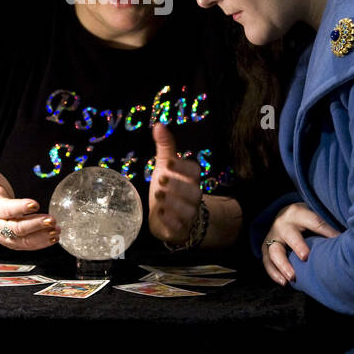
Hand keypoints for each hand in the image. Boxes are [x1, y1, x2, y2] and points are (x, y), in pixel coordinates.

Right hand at [0, 149, 56, 250]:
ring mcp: (6, 237)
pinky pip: (28, 246)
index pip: (5, 209)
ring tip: (56, 230)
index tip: (35, 203)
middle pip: (16, 228)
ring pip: (24, 240)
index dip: (19, 207)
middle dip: (35, 225)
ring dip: (41, 236)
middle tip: (51, 220)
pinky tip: (55, 237)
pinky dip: (42, 243)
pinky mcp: (15, 243)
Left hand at [147, 122, 203, 242]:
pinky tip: (160, 213)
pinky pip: (179, 227)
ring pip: (187, 210)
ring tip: (158, 197)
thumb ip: (165, 147)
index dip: (183, 167)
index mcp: (190, 179)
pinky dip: (170, 221)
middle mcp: (192, 197)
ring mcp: (187, 215)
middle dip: (178, 186)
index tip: (168, 162)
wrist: (169, 217)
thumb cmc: (169, 187)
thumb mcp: (165, 166)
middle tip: (161, 180)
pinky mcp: (179, 229)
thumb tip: (159, 124)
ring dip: (174, 203)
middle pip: (194, 192)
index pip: (194, 171)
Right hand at [262, 202, 341, 285]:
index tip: (336, 241)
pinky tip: (284, 282)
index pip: (314, 221)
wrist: (284, 217)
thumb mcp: (315, 216)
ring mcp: (272, 237)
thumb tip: (352, 239)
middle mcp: (283, 223)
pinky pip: (267, 262)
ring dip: (283, 264)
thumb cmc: (306, 221)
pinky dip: (274, 273)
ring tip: (293, 277)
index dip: (325, 231)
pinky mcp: (265, 248)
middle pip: (290, 235)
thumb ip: (328, 227)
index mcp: (298, 213)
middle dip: (297, 245)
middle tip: (306, 257)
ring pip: (274, 251)